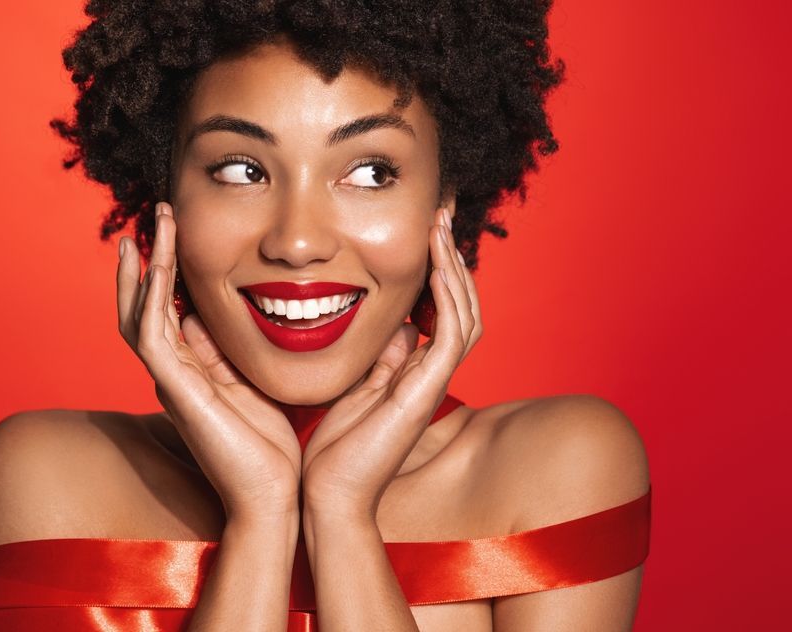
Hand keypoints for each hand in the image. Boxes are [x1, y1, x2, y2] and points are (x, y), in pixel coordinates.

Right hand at [117, 202, 300, 521]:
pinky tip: (154, 260)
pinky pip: (150, 333)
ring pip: (140, 310)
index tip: (184, 231)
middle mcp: (175, 373)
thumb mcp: (258, 385)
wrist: (273, 496)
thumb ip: (241, 354)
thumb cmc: (273, 448)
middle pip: (146, 305)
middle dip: (151, 258)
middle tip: (161, 214)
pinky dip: (147, 295)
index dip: (172, 272)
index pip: (171, 311)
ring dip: (146, 263)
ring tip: (156, 220)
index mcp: (195, 372)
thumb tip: (238, 318)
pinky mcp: (175, 390)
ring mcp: (170, 381)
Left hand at [300, 206, 481, 516]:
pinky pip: (449, 336)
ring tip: (440, 229)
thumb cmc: (334, 449)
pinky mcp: (425, 393)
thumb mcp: (356, 387)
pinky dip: (448, 298)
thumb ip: (379, 358)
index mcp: (414, 371)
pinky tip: (436, 265)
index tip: (426, 230)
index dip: (439, 270)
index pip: (440, 310)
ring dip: (454, 269)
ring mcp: (432, 383)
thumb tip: (393, 326)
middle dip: (452, 258)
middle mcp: (430, 374)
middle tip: (441, 214)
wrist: (327, 495)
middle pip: (461, 305)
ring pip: (464, 314)